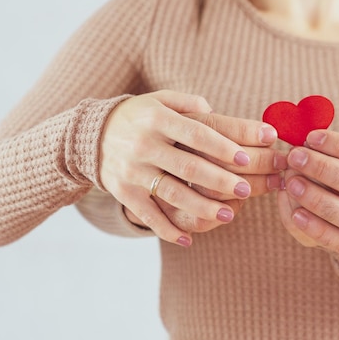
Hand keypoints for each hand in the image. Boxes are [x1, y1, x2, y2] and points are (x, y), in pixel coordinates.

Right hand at [100, 90, 284, 246]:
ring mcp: (133, 170)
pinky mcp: (124, 192)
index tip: (245, 158)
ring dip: (202, 207)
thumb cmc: (141, 117)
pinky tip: (188, 239)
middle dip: (220, 180)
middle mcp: (144, 144)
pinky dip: (167, 229)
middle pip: (188, 166)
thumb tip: (215, 111)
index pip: (196, 133)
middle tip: (246, 190)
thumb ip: (190, 103)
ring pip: (172, 193)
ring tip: (229, 215)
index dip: (222, 147)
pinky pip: (147, 214)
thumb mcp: (161, 99)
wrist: (92, 135)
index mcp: (158, 119)